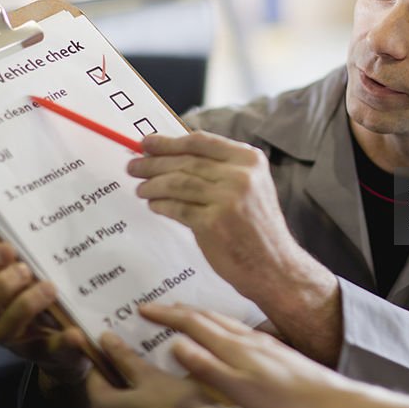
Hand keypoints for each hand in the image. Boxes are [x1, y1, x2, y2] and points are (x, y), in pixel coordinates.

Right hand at [0, 243, 89, 393]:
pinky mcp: (48, 356)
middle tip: (25, 269)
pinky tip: (75, 333)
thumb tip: (34, 219)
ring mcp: (20, 342)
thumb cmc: (48, 299)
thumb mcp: (37, 276)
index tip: (7, 248)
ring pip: (3, 332)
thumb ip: (30, 257)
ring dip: (24, 307)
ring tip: (50, 288)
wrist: (75, 339)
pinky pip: (51, 352)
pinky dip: (63, 342)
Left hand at [86, 332, 213, 407]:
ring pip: (123, 380)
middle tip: (128, 331)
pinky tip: (153, 356)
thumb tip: (104, 337)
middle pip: (109, 374)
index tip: (112, 329)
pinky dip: (141, 373)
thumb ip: (125, 356)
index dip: (102, 349)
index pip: (93, 370)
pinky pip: (134, 387)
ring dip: (132, 362)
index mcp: (102, 404)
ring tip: (142, 339)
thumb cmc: (171, 403)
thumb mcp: (148, 375)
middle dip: (119, 354)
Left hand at [129, 132, 303, 299]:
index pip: (201, 141)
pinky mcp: (214, 223)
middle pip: (186, 161)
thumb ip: (221, 169)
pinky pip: (178, 208)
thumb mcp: (250, 187)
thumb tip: (175, 157)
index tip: (147, 142)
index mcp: (250, 159)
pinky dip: (162, 205)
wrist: (275, 266)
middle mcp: (241, 175)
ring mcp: (228, 199)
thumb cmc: (257, 227)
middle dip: (154, 163)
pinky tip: (154, 205)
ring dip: (153, 185)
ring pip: (178, 183)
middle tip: (134, 166)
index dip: (169, 142)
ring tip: (140, 188)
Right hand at [139, 303, 365, 407]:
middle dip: (179, 310)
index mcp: (237, 347)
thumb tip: (176, 344)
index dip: (167, 315)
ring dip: (200, 315)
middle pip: (208, 317)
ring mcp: (264, 343)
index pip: (194, 323)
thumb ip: (209, 367)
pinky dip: (220, 326)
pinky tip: (227, 334)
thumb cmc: (290, 405)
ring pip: (224, 321)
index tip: (144, 308)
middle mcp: (250, 339)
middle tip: (157, 307)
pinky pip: (238, 330)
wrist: (335, 405)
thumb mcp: (242, 391)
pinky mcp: (276, 351)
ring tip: (185, 314)